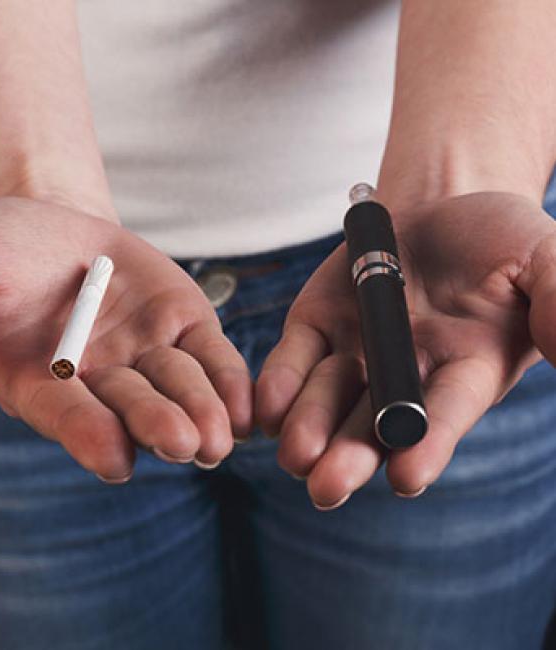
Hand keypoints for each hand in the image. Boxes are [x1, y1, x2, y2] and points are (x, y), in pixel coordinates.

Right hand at [0, 197, 251, 480]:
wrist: (50, 225)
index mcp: (41, 381)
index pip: (66, 414)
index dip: (86, 432)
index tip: (112, 456)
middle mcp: (99, 381)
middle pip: (134, 408)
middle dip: (158, 423)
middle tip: (186, 443)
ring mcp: (147, 356)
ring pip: (180, 388)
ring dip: (202, 409)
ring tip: (222, 434)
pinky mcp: (185, 328)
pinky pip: (213, 359)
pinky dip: (231, 382)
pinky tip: (249, 409)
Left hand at [256, 192, 555, 507]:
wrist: (437, 206)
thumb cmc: (496, 236)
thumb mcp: (542, 258)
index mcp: (463, 370)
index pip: (443, 414)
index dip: (427, 444)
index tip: (407, 476)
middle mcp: (402, 374)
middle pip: (373, 425)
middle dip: (351, 455)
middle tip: (326, 485)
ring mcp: (354, 353)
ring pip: (326, 398)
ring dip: (309, 427)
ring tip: (295, 454)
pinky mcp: (316, 326)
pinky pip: (294, 359)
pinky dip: (280, 382)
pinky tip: (267, 409)